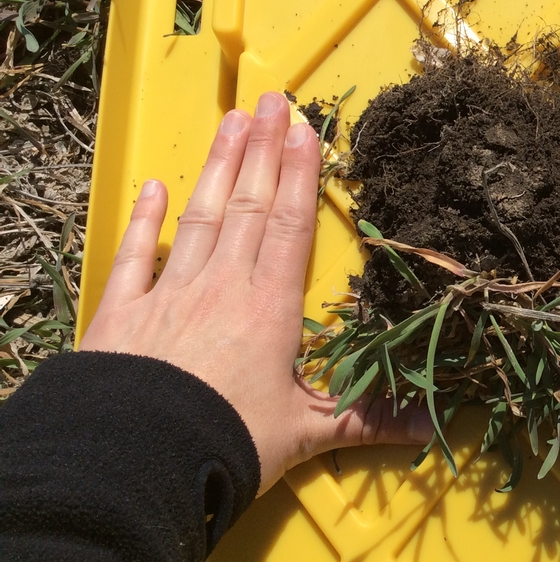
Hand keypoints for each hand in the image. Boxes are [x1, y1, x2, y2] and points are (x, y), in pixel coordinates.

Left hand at [81, 91, 432, 493]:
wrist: (135, 461)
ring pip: (201, 217)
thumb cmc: (227, 442)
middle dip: (263, 150)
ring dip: (219, 168)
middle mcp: (222, 287)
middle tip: (272, 100)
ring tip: (232, 121)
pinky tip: (154, 188)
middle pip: (249, 206)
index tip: (305, 131)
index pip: (290, 227)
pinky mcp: (122, 313)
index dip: (300, 177)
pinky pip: (136, 256)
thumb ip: (368, 418)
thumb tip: (435, 424)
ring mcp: (170, 294)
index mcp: (270, 309)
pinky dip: (145, 221)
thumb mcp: (306, 434)